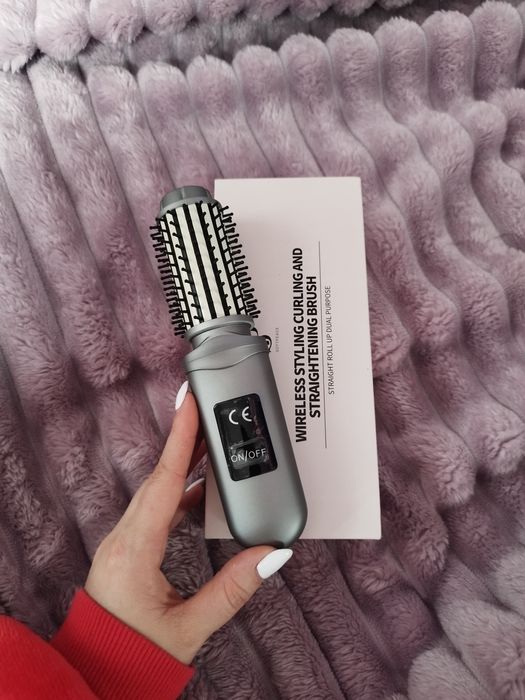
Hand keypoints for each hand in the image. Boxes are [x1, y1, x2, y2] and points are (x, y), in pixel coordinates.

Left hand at [85, 382, 292, 664]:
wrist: (99, 672)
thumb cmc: (137, 654)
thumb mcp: (190, 627)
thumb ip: (233, 589)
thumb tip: (272, 554)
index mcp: (135, 549)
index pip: (164, 481)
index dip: (180, 439)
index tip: (190, 402)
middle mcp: (124, 537)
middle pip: (160, 476)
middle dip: (185, 439)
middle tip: (206, 406)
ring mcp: (124, 540)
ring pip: (158, 489)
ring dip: (184, 464)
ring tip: (210, 440)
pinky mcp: (130, 547)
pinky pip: (157, 508)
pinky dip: (181, 492)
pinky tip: (202, 490)